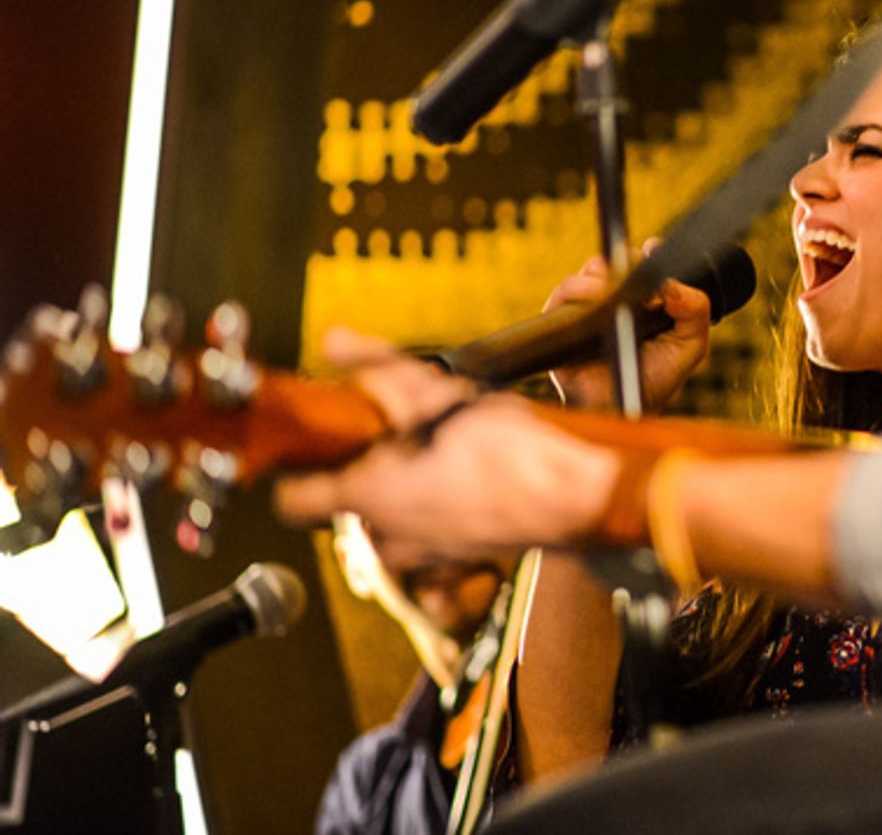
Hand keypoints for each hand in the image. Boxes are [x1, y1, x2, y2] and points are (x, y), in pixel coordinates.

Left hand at [275, 329, 620, 562]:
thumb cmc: (509, 450)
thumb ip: (378, 365)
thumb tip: (337, 340)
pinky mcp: (459, 556)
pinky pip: (427, 531)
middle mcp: (388, 533)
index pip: (292, 501)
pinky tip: (463, 471)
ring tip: (431, 450)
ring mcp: (424, 552)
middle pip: (346, 505)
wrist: (574, 495)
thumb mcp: (435, 392)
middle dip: (362, 469)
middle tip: (389, 433)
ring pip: (388, 519)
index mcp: (368, 495)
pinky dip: (433, 503)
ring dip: (400, 488)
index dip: (294, 470)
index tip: (308, 446)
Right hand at [546, 239, 710, 411]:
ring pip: (590, 270)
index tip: (655, 250)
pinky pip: (564, 293)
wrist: (624, 410)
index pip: (644, 260)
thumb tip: (671, 285)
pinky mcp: (562, 320)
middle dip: (628, 262)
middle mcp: (614, 296)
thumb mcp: (691, 343)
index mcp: (644, 296)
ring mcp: (587, 306)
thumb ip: (695, 310)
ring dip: (605, 274)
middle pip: (616, 258)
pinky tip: (598, 302)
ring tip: (618, 294)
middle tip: (640, 281)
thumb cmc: (657, 377)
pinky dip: (580, 290)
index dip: (650, 253)